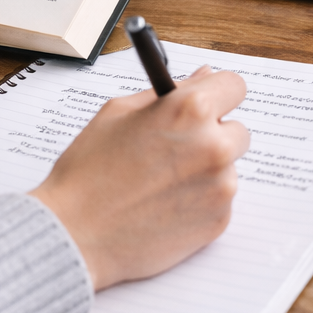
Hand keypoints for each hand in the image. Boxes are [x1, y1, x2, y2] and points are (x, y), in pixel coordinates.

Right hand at [31, 65, 249, 289]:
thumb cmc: (88, 171)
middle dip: (212, 134)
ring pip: (227, 167)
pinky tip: (165, 204)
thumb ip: (166, 93)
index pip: (234, 85)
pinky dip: (200, 200)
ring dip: (206, 169)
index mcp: (190, 110)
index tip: (206, 102)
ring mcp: (221, 187)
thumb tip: (202, 77)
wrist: (76, 234)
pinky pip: (220, 200)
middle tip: (175, 147)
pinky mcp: (219, 221)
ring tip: (161, 181)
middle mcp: (214, 146)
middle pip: (236, 129)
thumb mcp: (118, 112)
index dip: (216, 92)